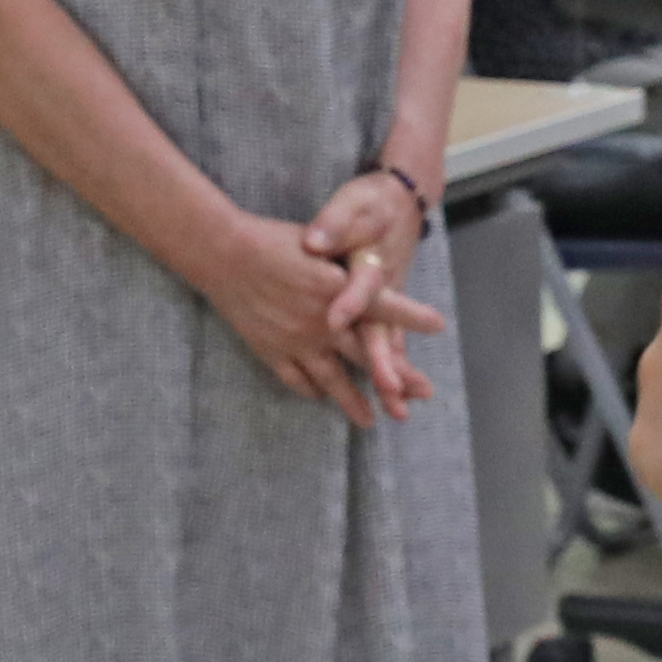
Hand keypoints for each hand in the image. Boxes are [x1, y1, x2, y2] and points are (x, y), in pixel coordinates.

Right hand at [203, 198, 441, 424]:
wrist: (222, 253)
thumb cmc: (271, 240)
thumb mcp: (318, 242)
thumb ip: (346, 262)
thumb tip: (375, 268)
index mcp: (338, 290)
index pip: (384, 306)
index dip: (411, 316)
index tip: (439, 325)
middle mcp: (323, 321)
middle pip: (367, 355)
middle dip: (397, 377)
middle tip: (422, 392)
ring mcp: (297, 341)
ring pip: (333, 380)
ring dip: (354, 402)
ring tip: (372, 421)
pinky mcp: (272, 351)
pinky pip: (296, 379)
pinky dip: (310, 390)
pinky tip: (319, 397)